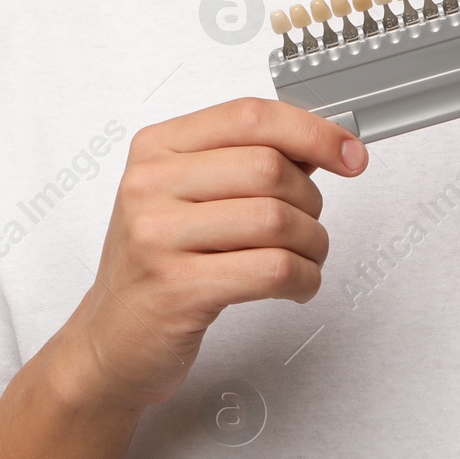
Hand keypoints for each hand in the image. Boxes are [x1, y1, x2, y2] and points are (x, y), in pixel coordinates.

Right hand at [53, 97, 367, 412]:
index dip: (312, 130)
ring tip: (306, 257)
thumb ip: (247, 161)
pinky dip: (304, 278)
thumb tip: (322, 142)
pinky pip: (272, 270)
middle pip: (269, 168)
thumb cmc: (159, 264)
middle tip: (310, 223)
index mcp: (157, 147)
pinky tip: (298, 284)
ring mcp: (158, 236)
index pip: (250, 116)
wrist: (111, 341)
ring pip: (276, 220)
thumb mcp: (189, 196)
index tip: (349, 152)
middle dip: (310, 199)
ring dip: (313, 243)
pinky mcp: (176, 289)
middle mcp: (150, 184)